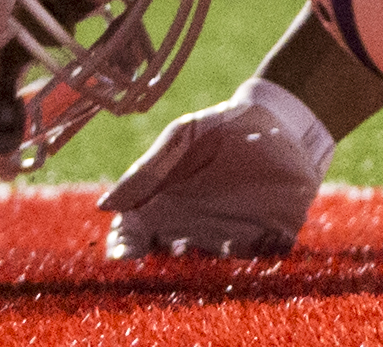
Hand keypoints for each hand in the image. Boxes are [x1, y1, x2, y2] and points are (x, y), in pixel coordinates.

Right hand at [99, 82, 332, 258]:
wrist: (277, 119)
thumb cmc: (218, 128)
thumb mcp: (180, 139)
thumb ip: (147, 172)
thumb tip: (106, 206)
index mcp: (165, 213)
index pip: (136, 240)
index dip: (126, 249)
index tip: (123, 251)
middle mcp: (195, 233)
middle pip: (173, 260)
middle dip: (168, 260)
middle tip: (169, 246)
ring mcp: (233, 239)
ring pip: (215, 262)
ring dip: (208, 260)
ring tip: (199, 246)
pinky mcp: (273, 236)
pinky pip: (264, 254)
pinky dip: (258, 252)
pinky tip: (252, 241)